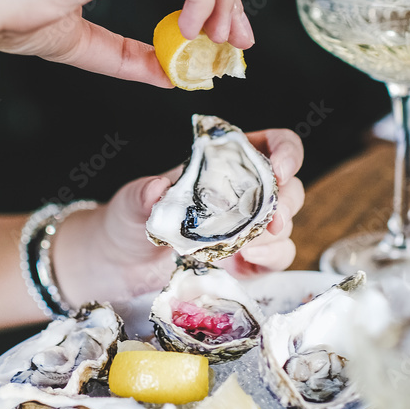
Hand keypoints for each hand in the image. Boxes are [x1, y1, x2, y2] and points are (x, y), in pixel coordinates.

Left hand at [53, 128, 303, 305]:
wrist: (119, 264)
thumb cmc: (128, 222)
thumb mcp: (131, 203)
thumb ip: (143, 194)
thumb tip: (157, 187)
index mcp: (224, 162)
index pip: (273, 144)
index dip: (287, 152)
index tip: (280, 170)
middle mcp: (243, 192)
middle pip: (290, 187)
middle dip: (286, 203)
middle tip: (269, 221)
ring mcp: (248, 227)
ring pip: (287, 223)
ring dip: (275, 235)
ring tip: (246, 247)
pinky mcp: (247, 259)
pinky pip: (278, 256)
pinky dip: (270, 259)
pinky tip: (246, 261)